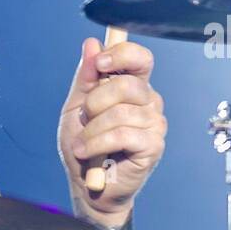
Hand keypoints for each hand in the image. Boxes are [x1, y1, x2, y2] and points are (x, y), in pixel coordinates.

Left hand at [58, 37, 165, 225]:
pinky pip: (124, 135)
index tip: (101, 63)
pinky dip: (98, 144)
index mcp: (133, 88)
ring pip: (121, 113)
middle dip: (95, 102)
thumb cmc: (84, 146)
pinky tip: (87, 153)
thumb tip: (92, 44)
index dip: (122, 54)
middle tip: (85, 119)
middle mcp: (149, 102)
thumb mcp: (76, 108)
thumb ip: (86, 78)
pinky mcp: (153, 146)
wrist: (86, 185)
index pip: (140, 59)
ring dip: (91, 130)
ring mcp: (154, 124)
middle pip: (127, 85)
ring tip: (82, 144)